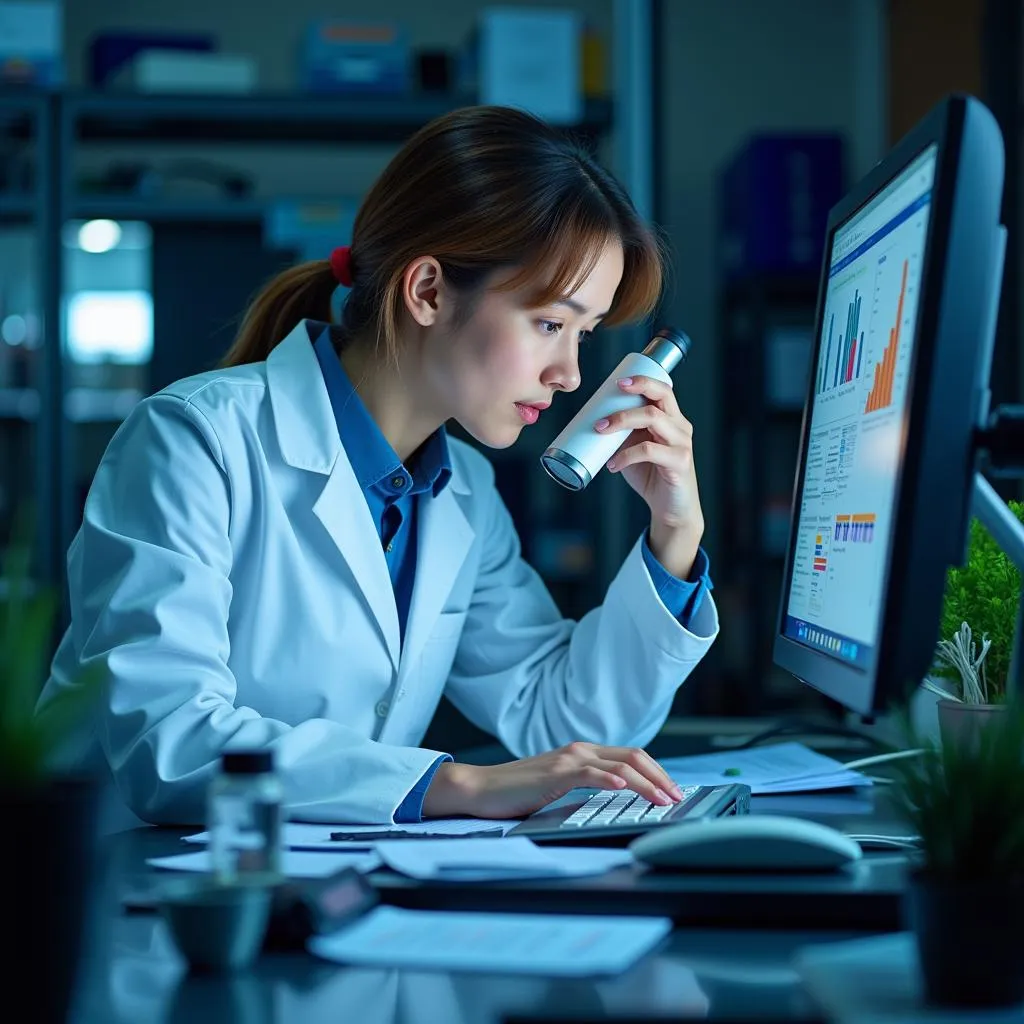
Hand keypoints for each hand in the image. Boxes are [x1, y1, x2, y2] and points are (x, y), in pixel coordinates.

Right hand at [421, 741, 685, 819]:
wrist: (481, 789)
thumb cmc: (517, 794)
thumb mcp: (560, 789)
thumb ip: (586, 789)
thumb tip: (620, 803)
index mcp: (583, 753)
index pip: (632, 756)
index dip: (657, 773)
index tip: (674, 792)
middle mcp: (580, 750)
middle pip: (634, 756)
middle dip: (661, 777)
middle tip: (678, 798)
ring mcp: (568, 760)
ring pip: (620, 765)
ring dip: (648, 784)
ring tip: (663, 800)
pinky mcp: (556, 774)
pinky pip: (592, 774)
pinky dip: (613, 781)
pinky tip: (625, 790)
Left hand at [596, 375, 703, 574]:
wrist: (670, 508)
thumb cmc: (651, 475)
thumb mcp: (634, 449)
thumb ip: (622, 435)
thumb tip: (591, 423)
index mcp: (671, 418)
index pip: (662, 389)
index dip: (642, 380)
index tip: (618, 382)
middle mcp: (680, 426)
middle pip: (660, 397)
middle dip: (631, 395)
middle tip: (604, 405)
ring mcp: (682, 443)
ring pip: (653, 419)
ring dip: (622, 420)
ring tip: (600, 430)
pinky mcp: (680, 462)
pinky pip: (650, 451)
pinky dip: (627, 455)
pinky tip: (613, 464)